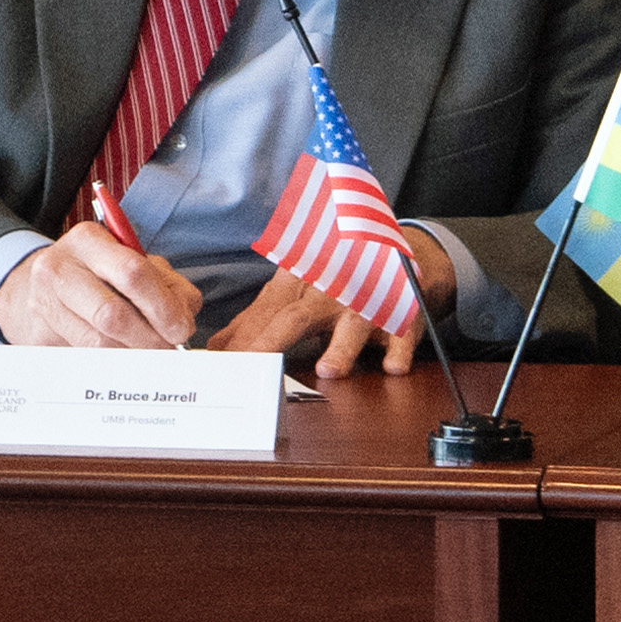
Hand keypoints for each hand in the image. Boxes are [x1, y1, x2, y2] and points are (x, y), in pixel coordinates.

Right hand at [0, 220, 201, 349]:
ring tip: (150, 354)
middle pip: (111, 314)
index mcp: (88, 240)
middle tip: (168, 348)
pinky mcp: (39, 334)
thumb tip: (184, 319)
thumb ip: (168, 285)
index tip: (181, 329)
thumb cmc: (99, 274)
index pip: (132, 273)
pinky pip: (84, 357)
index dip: (162, 307)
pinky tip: (126, 357)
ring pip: (98, 342)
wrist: (44, 285)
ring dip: (134, 354)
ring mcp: (43, 303)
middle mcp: (59, 268)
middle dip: (150, 338)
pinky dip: (113, 362)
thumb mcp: (135, 263)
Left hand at [212, 238, 419, 380]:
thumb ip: (257, 320)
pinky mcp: (401, 313)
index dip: (242, 339)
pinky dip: (398, 349)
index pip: (264, 313)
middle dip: (273, 341)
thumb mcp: (293, 292)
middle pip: (298, 317)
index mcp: (298, 285)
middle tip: (253, 366)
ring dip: (341, 347)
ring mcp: (366, 302)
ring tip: (328, 370)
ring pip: (352, 324)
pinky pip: (401, 332)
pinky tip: (392, 368)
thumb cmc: (333, 279)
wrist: (392, 251)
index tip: (222, 364)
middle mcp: (329, 292)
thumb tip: (218, 347)